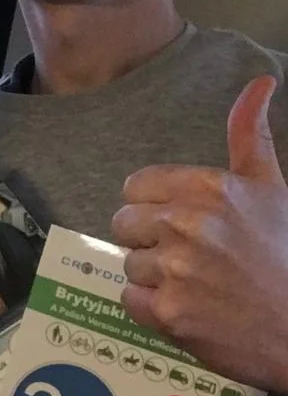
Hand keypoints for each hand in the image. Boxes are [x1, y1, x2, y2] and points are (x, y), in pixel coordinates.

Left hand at [112, 76, 287, 390]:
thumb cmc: (286, 255)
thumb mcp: (271, 187)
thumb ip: (249, 134)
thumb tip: (260, 82)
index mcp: (208, 189)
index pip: (135, 186)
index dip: (154, 206)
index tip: (182, 224)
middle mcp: (187, 224)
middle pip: (124, 223)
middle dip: (150, 240)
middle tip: (192, 258)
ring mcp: (176, 270)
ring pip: (129, 264)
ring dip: (155, 278)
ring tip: (198, 286)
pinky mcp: (168, 313)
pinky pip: (129, 300)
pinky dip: (152, 311)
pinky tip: (190, 310)